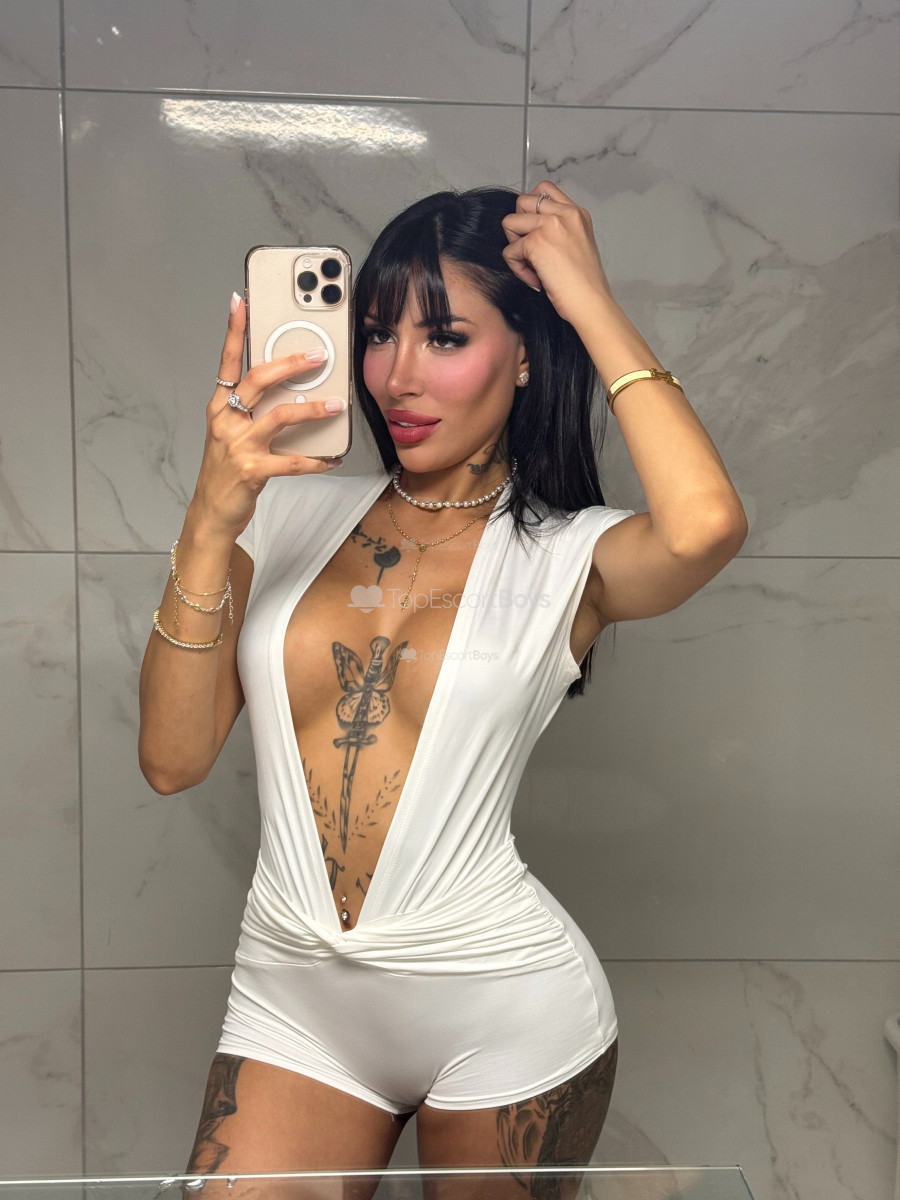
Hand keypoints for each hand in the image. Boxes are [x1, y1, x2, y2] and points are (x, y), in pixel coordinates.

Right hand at [189, 295, 343, 538]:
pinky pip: (292, 461)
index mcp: (220, 407)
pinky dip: (316, 460)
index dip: (233, 330)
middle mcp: (226, 421)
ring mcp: (238, 446)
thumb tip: (292, 389)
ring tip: (336, 404)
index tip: (241, 301)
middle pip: (258, 380)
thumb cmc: (226, 470)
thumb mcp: (231, 434)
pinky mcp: (252, 471)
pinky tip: (332, 458)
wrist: (212, 512)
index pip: (227, 361)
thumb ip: (253, 411)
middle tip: (319, 356)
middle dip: (291, 364)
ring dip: (312, 409)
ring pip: (280, 416)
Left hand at [501, 181, 613, 326]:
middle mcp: (564, 213)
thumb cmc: (585, 284)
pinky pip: (509, 250)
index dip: (531, 210)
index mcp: (577, 213)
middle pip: (522, 201)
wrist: (591, 302)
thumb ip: (560, 231)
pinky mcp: (536, 242)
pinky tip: (535, 279)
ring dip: (515, 246)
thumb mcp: (578, 245)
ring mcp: (550, 225)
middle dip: (519, 226)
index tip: (535, 233)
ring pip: (510, 222)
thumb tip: (531, 231)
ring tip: (531, 265)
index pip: (544, 190)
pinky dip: (517, 268)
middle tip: (531, 251)